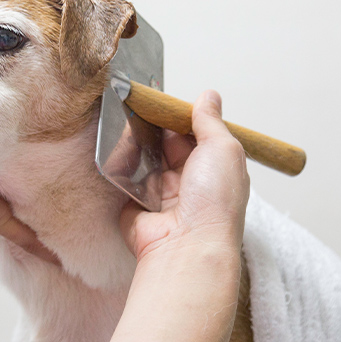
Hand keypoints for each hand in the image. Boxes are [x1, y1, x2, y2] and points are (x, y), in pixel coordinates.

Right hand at [120, 90, 249, 260]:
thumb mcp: (223, 148)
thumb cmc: (213, 202)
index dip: (180, 117)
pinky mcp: (137, 204)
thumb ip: (210, 121)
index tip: (163, 100)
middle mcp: (190, 181)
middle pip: (168, 144)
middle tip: (141, 106)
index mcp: (214, 168)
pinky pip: (126, 177)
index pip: (196, 134)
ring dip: (138, 144)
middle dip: (156, 127)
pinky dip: (122, 164)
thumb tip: (208, 95)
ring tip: (126, 123)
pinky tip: (117, 149)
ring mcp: (162, 194)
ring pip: (145, 158)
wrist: (185, 246)